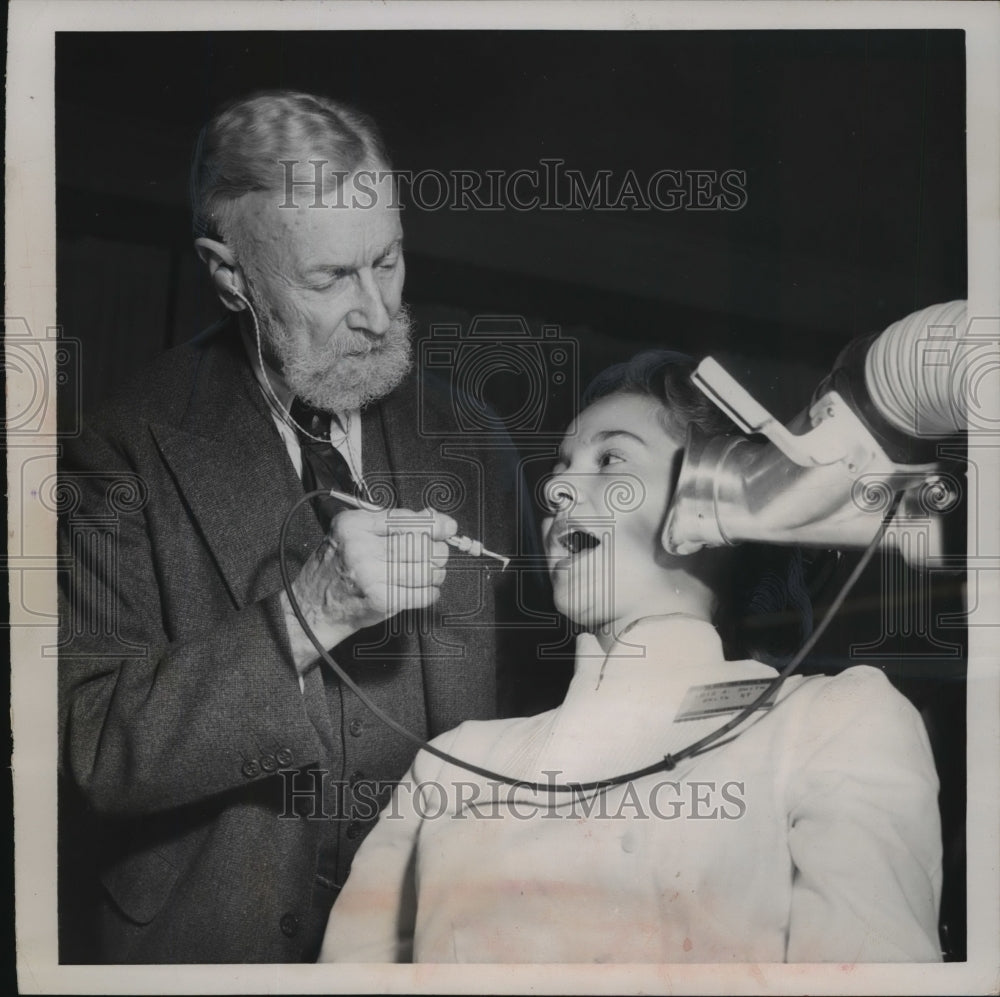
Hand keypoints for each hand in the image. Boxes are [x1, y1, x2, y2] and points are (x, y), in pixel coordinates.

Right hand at [281, 506, 457, 676]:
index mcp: (353, 525)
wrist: (313, 606)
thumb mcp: (355, 534)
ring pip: (425, 569)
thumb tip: (433, 517)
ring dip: (436, 572)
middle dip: (437, 550)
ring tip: (431, 573)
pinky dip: (431, 592)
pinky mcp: (380, 600)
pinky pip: (422, 594)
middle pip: (419, 544)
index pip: (404, 519)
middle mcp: (360, 547)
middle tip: (438, 553)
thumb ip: (391, 524)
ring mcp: (370, 575)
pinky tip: (425, 589)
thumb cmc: (337, 567)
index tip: (448, 527)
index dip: (434, 524)